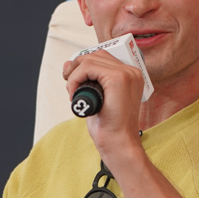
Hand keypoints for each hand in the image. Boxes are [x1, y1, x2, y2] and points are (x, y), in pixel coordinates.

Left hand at [62, 50, 144, 167]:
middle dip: (77, 66)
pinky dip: (75, 79)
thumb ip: (85, 80)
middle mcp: (131, 72)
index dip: (83, 64)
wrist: (118, 142)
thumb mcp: (94, 97)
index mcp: (130, 76)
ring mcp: (127, 74)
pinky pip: (88, 67)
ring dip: (74, 75)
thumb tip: (68, 64)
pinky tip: (75, 94)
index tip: (71, 77)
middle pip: (96, 55)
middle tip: (68, 82)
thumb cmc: (109, 126)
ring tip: (73, 93)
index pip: (103, 57)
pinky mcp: (118, 78)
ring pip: (90, 59)